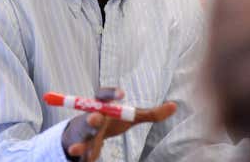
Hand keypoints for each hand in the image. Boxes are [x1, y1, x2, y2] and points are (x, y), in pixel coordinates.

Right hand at [61, 87, 176, 160]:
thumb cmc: (111, 121)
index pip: (105, 94)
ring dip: (79, 144)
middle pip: (91, 117)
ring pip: (83, 138)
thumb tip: (174, 106)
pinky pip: (82, 154)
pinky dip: (82, 159)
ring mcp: (85, 133)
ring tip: (75, 150)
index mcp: (103, 105)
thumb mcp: (131, 117)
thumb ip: (151, 113)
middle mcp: (91, 116)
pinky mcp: (82, 146)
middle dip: (92, 119)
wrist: (86, 132)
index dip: (112, 94)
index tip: (122, 94)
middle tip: (95, 119)